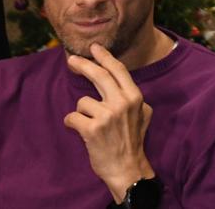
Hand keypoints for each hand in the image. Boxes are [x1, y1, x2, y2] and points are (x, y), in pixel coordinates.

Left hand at [63, 44, 155, 201]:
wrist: (127, 167)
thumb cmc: (133, 140)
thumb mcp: (143, 114)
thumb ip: (133, 96)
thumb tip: (119, 81)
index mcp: (135, 97)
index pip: (118, 70)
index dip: (104, 57)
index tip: (94, 48)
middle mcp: (122, 103)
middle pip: (99, 75)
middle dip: (83, 65)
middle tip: (72, 60)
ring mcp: (107, 115)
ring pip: (82, 101)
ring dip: (82, 113)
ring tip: (91, 125)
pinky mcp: (92, 129)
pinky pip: (72, 117)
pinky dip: (72, 124)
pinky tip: (81, 131)